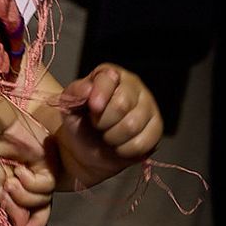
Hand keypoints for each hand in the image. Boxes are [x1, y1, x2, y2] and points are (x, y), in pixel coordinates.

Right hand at [0, 150, 56, 225]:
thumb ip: (10, 208)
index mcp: (21, 183)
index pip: (33, 208)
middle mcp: (34, 177)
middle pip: (43, 207)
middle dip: (35, 222)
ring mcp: (43, 168)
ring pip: (44, 198)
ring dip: (23, 196)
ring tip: (9, 183)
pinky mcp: (49, 160)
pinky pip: (46, 185)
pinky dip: (29, 182)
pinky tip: (18, 170)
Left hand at [54, 63, 162, 190]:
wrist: (87, 150)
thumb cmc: (79, 122)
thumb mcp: (69, 106)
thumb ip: (75, 92)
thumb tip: (88, 88)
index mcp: (110, 75)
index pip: (109, 78)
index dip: (99, 95)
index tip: (92, 108)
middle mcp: (133, 86)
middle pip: (121, 104)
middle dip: (102, 122)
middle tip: (96, 126)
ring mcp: (148, 106)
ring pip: (132, 126)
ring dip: (112, 138)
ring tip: (107, 136)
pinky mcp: (156, 128)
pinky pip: (143, 142)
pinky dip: (125, 150)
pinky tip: (119, 146)